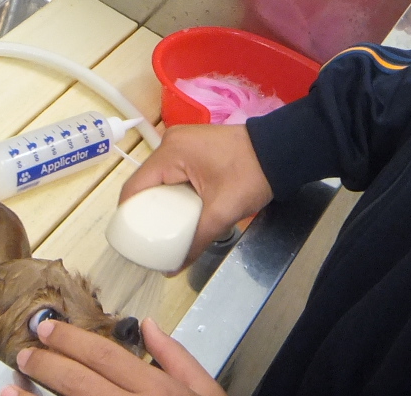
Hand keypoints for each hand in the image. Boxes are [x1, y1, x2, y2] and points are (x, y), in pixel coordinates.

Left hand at [8, 317, 222, 395]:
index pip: (107, 356)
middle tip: (26, 354)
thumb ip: (179, 359)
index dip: (73, 341)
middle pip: (81, 381)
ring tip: (11, 387)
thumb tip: (151, 327)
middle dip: (49, 363)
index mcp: (159, 391)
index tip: (49, 331)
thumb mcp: (208, 393)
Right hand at [120, 124, 271, 264]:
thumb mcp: (222, 212)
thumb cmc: (251, 176)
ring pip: (159, 177)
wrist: (282, 151)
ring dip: (159, 201)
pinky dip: (172, 190)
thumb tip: (173, 268)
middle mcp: (171, 142)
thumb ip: (196, 241)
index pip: (134, 187)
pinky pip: (173, 171)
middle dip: (144, 211)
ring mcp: (183, 141)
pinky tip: (176, 210)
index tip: (129, 239)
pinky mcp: (194, 146)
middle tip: (146, 238)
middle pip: (145, 182)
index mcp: (171, 152)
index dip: (127, 215)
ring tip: (159, 228)